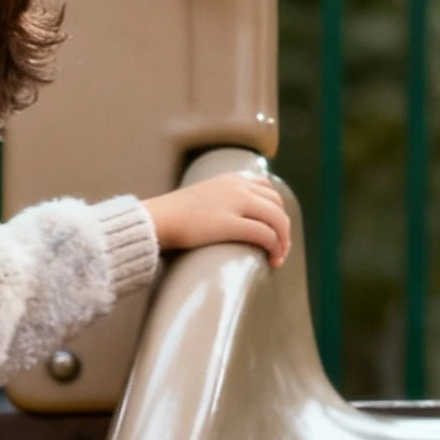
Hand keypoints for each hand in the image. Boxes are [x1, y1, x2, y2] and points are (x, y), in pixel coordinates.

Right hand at [143, 172, 290, 268]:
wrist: (155, 219)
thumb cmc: (172, 216)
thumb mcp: (202, 198)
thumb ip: (220, 202)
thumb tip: (228, 219)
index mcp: (231, 179)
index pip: (269, 189)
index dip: (277, 211)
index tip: (275, 231)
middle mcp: (238, 187)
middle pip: (277, 205)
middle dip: (284, 228)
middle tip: (280, 249)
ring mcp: (235, 203)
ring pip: (276, 219)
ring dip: (283, 240)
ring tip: (278, 258)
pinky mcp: (230, 224)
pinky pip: (264, 234)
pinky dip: (274, 247)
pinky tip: (271, 260)